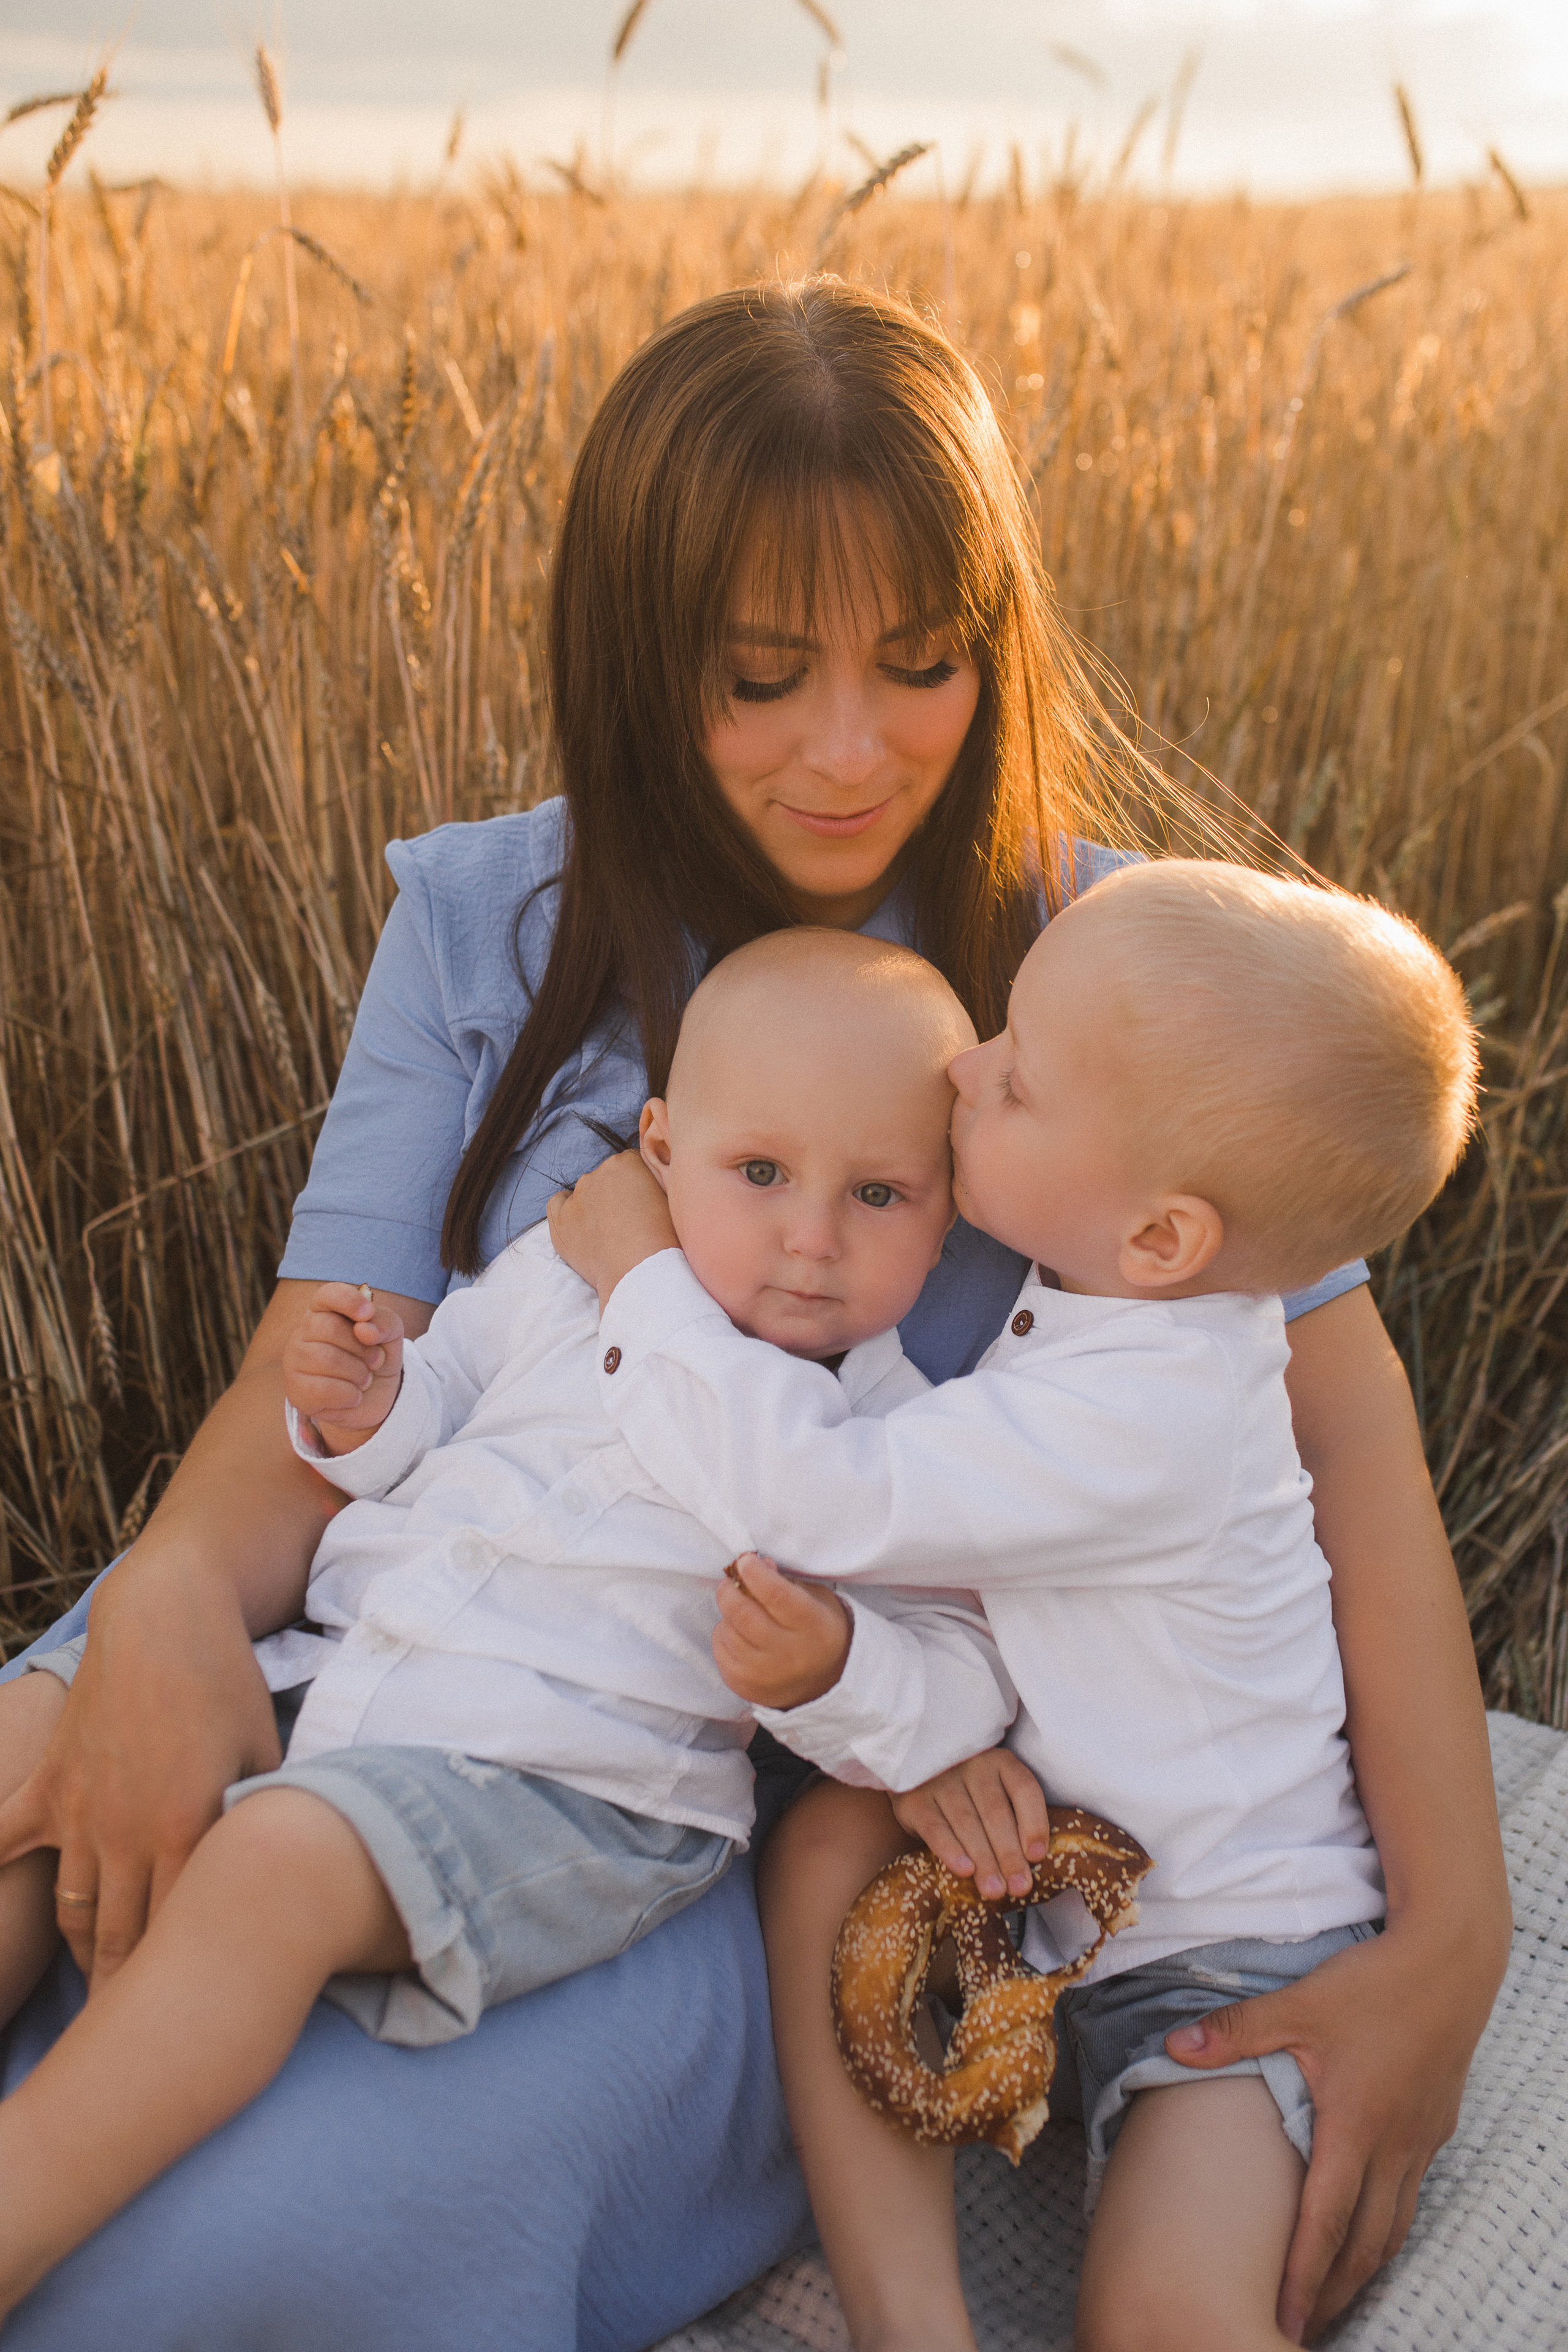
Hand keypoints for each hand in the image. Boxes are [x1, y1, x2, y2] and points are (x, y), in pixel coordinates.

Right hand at [0, 1554, 282, 1989]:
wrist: (164, 1618)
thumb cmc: (227, 1685)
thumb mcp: (264, 1754)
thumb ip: (256, 1820)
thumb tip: (264, 1874)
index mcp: (189, 1831)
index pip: (181, 1933)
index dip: (178, 1985)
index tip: (184, 2026)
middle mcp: (128, 1834)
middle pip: (121, 1940)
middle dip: (126, 1996)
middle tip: (131, 2043)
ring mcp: (80, 1812)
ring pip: (76, 1909)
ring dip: (86, 1954)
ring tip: (99, 1987)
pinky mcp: (48, 1785)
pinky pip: (3, 1843)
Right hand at [281, 1283, 403, 1451]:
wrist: (372, 1399)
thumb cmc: (376, 1358)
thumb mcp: (391, 1336)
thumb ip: (385, 1323)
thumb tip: (364, 1329)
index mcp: (325, 1310)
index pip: (327, 1294)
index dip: (348, 1301)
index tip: (367, 1313)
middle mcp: (304, 1331)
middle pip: (329, 1328)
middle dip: (362, 1348)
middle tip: (376, 1361)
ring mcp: (294, 1360)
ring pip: (326, 1359)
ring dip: (358, 1374)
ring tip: (364, 1380)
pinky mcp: (295, 1390)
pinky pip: (323, 1389)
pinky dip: (349, 1395)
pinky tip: (353, 1396)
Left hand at [548, 1150, 678, 1313]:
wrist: (641, 1273)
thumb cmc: (666, 1239)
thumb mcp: (673, 1199)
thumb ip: (659, 1179)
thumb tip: (657, 1175)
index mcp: (626, 1163)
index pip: (631, 1163)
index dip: (640, 1183)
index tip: (645, 1202)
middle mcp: (597, 1174)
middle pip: (607, 1177)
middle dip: (617, 1193)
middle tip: (631, 1220)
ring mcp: (576, 1198)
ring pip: (585, 1192)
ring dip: (595, 1204)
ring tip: (610, 1231)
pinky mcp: (560, 1222)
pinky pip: (557, 1205)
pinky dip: (567, 1211)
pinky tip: (583, 1225)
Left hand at [712, 1551, 850, 1709]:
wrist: (825, 1682)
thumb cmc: (816, 1629)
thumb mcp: (815, 1599)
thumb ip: (784, 1581)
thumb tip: (755, 1564)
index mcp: (814, 1625)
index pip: (776, 1595)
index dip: (755, 1573)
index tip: (746, 1560)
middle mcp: (790, 1654)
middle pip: (743, 1614)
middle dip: (729, 1589)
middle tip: (731, 1580)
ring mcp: (766, 1674)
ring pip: (728, 1632)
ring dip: (728, 1613)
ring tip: (740, 1608)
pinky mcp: (747, 1686)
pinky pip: (721, 1651)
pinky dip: (723, 1634)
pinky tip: (738, 1631)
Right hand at [890, 1748, 1049, 1901]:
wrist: (920, 1783)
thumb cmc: (972, 1799)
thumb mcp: (999, 1797)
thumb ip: (1017, 1822)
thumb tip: (1035, 1865)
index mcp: (1001, 1763)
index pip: (1024, 1788)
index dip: (1034, 1823)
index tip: (1037, 1857)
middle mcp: (972, 1765)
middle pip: (995, 1813)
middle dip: (1009, 1854)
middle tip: (1019, 1887)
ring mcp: (941, 1780)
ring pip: (967, 1822)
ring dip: (984, 1860)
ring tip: (995, 1890)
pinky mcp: (914, 1799)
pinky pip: (935, 1827)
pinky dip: (951, 1850)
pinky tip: (965, 1871)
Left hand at [1163, 1910, 1499, 2340]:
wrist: (1450, 1962)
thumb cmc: (1372, 1984)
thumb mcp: (1296, 2003)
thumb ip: (1235, 2032)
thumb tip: (1172, 2047)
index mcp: (1355, 2128)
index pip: (1325, 2223)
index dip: (1303, 2276)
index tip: (1284, 2320)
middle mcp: (1393, 2147)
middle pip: (1366, 2244)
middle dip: (1333, 2292)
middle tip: (1301, 2326)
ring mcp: (1419, 2141)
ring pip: (1395, 2227)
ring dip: (1363, 2268)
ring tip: (1333, 2296)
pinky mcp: (1434, 2126)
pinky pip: (1412, 2196)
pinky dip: (1388, 2227)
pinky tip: (1369, 2229)